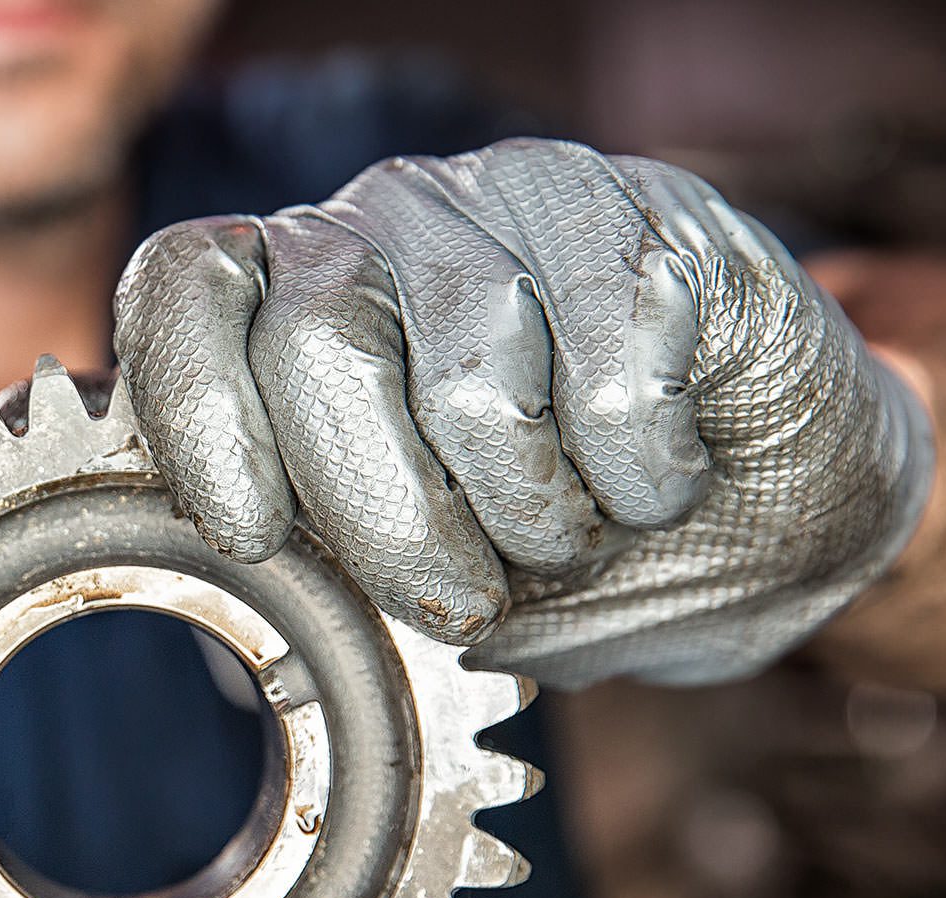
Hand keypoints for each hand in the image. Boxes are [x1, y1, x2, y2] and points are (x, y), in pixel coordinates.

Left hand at [114, 138, 932, 686]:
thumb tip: (243, 645)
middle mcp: (378, 227)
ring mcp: (509, 204)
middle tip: (455, 602)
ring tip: (569, 541)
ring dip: (529, 511)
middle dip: (385, 520)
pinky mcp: (648, 219)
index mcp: (286, 303)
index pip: (182, 293)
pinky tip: (656, 488)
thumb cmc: (552, 552)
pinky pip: (615, 372)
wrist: (762, 516)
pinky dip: (637, 479)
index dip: (198, 415)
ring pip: (472, 371)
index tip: (252, 535)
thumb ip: (319, 591)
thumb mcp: (408, 598)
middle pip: (318, 344)